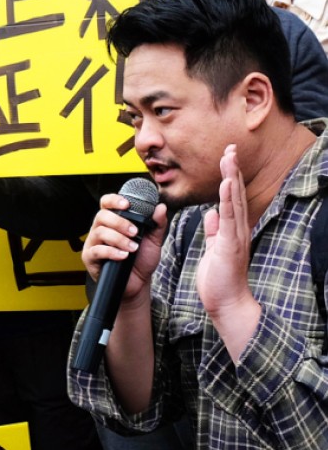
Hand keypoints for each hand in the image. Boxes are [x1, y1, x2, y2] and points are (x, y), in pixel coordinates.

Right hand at [81, 192, 167, 301]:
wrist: (138, 283)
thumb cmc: (141, 260)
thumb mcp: (153, 241)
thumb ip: (157, 224)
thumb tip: (160, 207)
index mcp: (112, 222)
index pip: (106, 203)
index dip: (114, 200)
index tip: (127, 204)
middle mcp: (100, 229)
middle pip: (101, 216)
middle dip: (120, 222)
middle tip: (135, 232)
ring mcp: (93, 243)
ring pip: (100, 232)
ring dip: (118, 239)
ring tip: (132, 247)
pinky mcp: (90, 258)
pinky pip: (97, 250)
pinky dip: (111, 252)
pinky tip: (123, 256)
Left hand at [196, 145, 257, 318]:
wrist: (226, 302)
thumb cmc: (219, 279)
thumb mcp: (214, 248)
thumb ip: (214, 231)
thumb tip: (212, 214)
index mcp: (232, 229)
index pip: (230, 197)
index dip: (228, 175)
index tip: (226, 156)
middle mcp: (237, 229)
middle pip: (234, 193)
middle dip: (232, 169)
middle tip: (230, 147)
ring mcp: (236, 235)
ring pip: (233, 200)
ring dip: (230, 177)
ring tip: (228, 157)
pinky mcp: (230, 244)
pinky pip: (229, 217)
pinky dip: (227, 199)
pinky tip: (226, 183)